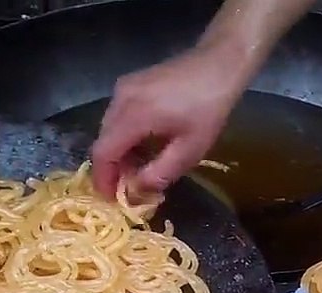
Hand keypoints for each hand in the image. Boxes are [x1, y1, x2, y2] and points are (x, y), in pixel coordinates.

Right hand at [90, 42, 246, 197]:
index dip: (103, 179)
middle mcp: (120, 99)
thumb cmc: (209, 108)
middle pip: (103, 141)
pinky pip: (118, 115)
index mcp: (133, 115)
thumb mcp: (190, 149)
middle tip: (128, 188)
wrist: (218, 64)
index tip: (110, 199)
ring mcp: (123, 88)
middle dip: (112, 168)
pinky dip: (125, 135)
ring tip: (139, 169)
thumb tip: (136, 191)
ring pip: (109, 128)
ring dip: (119, 151)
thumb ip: (159, 173)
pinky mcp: (130, 83)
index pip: (103, 153)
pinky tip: (144, 144)